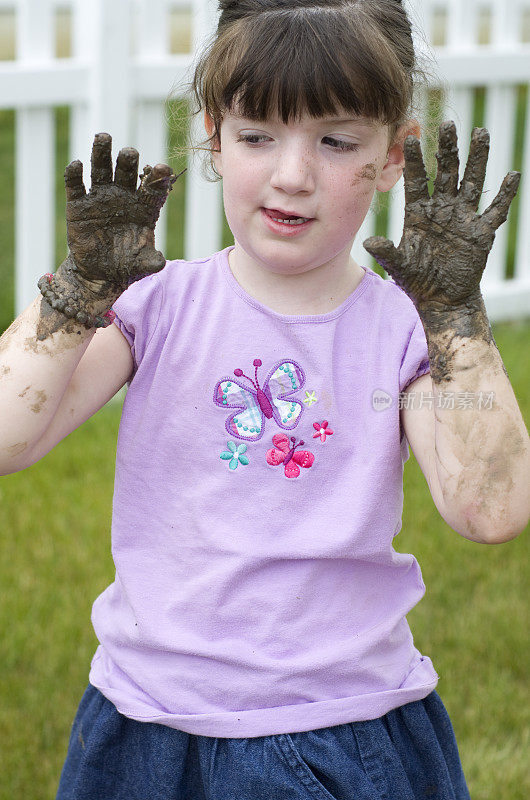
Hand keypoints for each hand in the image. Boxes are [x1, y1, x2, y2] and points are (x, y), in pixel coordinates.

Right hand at [63, 132, 182, 298]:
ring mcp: (100, 197)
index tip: (162, 168)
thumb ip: (150, 261)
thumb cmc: (126, 265)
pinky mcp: (78, 204)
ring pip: (101, 169)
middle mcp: (123, 196)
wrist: (100, 273)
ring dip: (101, 153)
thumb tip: (160, 262)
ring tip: (103, 137)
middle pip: (126, 172)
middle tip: (130, 152)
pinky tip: (76, 165)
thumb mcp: (140, 265)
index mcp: (143, 207)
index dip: (157, 178)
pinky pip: (75, 186)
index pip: (152, 189)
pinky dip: (74, 175)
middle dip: (128, 160)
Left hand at [363, 122, 519, 314]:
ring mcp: (463, 218)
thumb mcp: (399, 266)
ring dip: (477, 159)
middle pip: (446, 172)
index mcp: (419, 212)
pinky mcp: (481, 232)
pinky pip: (495, 210)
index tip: (411, 138)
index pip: (417, 180)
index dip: (415, 161)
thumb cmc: (418, 281)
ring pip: (472, 182)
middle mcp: (442, 209)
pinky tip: (512, 175)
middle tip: (448, 124)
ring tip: (481, 133)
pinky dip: (504, 194)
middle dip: (448, 149)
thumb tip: (368, 241)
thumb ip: (387, 252)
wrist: (442, 299)